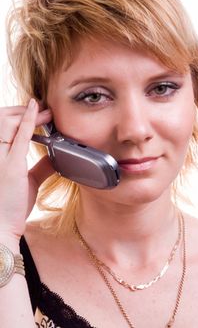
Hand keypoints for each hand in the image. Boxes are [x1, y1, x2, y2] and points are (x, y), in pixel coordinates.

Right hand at [0, 99, 54, 240]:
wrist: (1, 227)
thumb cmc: (11, 206)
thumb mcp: (27, 182)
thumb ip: (40, 167)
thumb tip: (54, 158)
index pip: (0, 124)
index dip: (16, 113)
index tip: (34, 108)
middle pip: (0, 117)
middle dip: (20, 109)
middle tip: (41, 108)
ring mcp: (0, 158)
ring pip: (6, 121)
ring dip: (25, 112)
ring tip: (44, 112)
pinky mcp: (11, 166)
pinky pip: (19, 136)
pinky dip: (28, 119)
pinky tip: (36, 109)